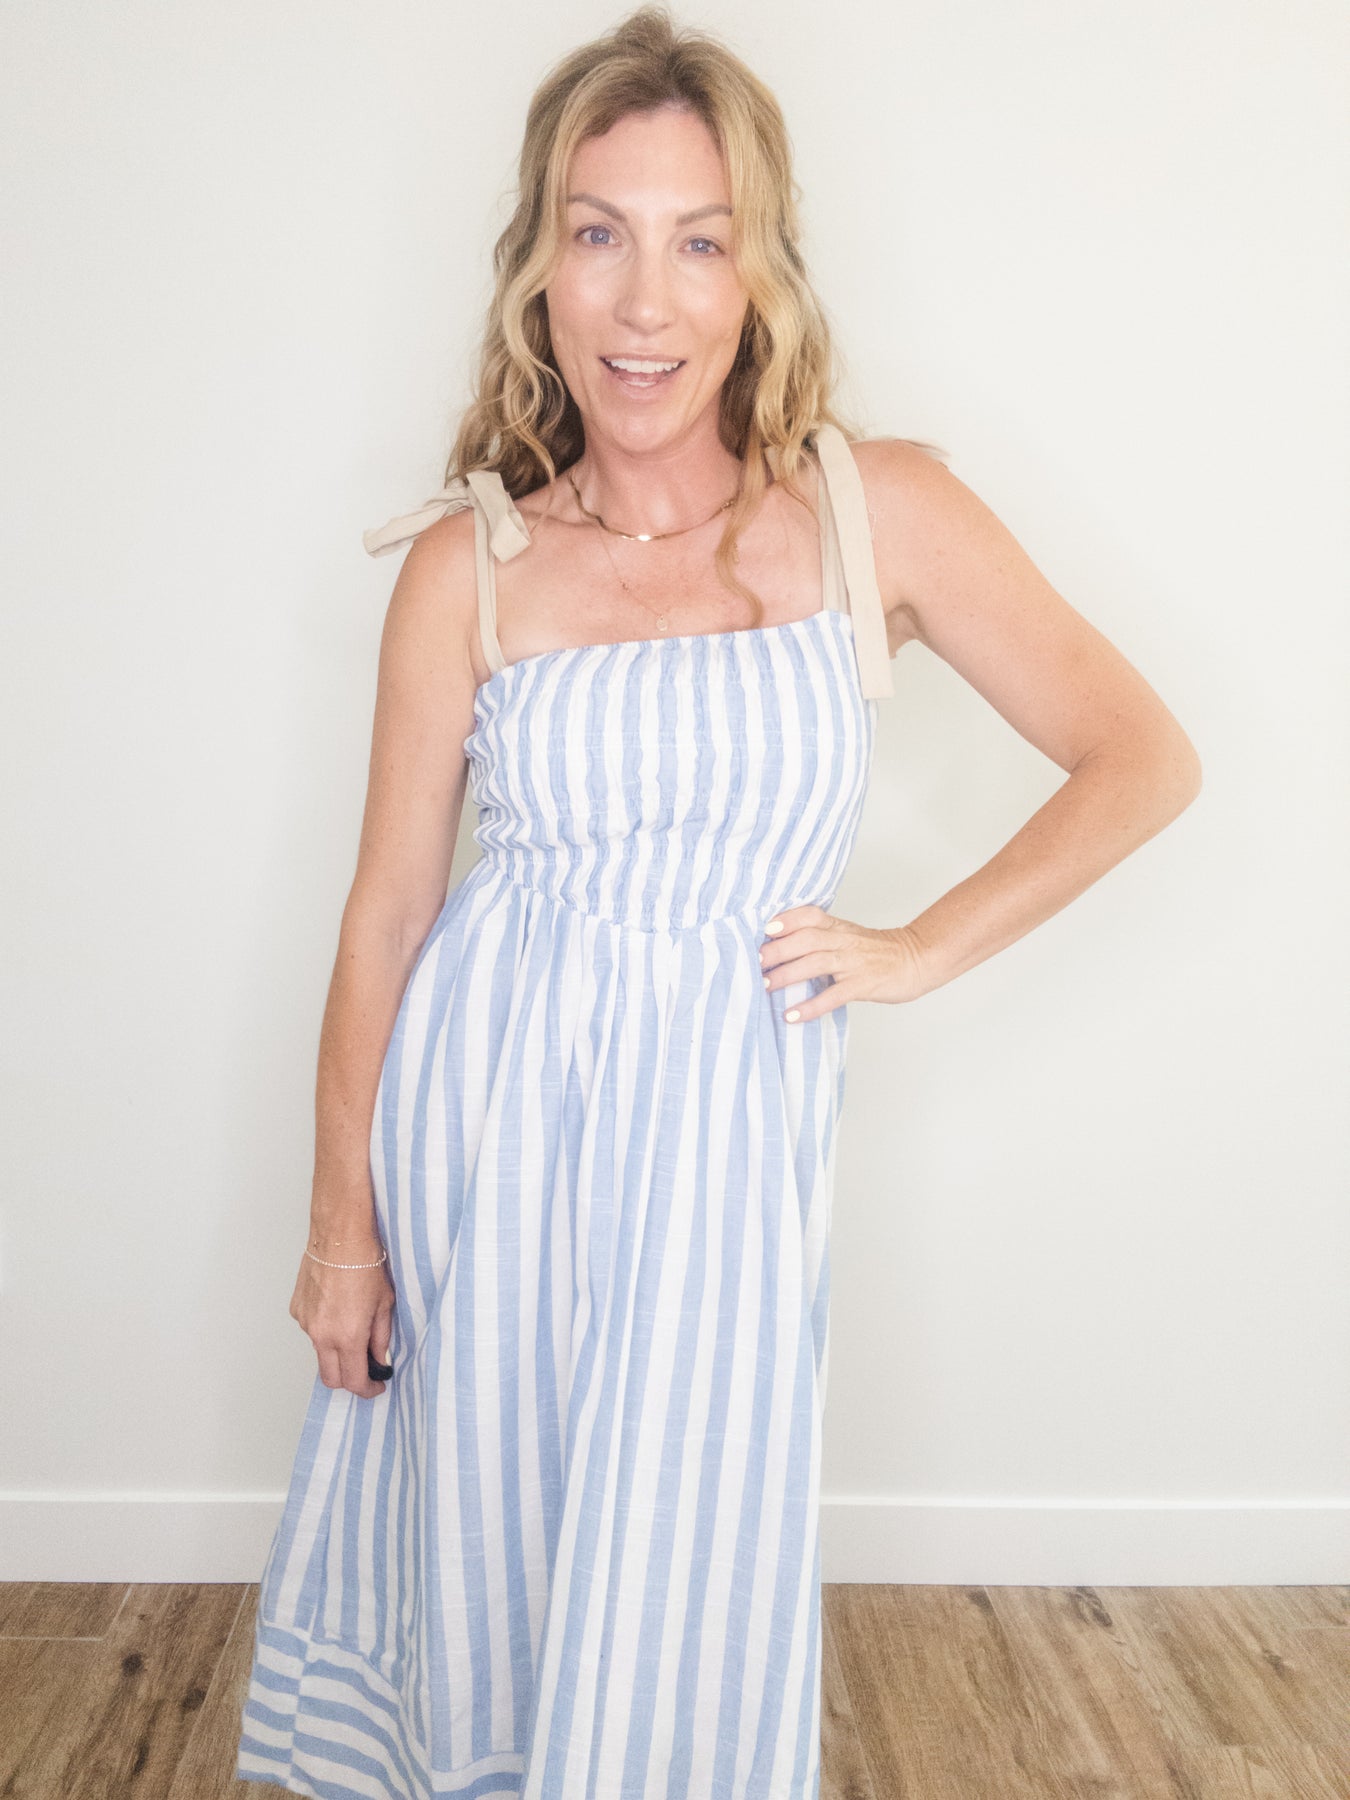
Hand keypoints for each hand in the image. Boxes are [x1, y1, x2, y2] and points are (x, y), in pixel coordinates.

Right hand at [289, 1235, 394, 1398]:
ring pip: (320, 1352)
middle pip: (331, 1378)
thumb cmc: (366, 1263)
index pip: (354, 1381)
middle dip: (349, 1379)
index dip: (367, 1389)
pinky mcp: (297, 1310)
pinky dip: (324, 1328)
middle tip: (364, 1368)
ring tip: (351, 1325)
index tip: (376, 1385)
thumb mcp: (384, 1304)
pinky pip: (311, 1330)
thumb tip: (379, 1359)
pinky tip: (336, 1308)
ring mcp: (306, 1323)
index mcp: (348, 1336)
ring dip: (335, 1350)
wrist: (340, 1236)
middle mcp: (322, 1335)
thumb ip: (380, 1338)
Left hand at [758, 905, 930, 1021]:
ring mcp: (854, 963)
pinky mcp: (863, 985)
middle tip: (755, 963)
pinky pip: (833, 996)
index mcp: (838, 928)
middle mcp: (844, 942)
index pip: (810, 915)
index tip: (765, 928)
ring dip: (787, 976)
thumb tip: (778, 947)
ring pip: (816, 964)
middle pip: (806, 940)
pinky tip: (792, 1015)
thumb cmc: (877, 951)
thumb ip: (819, 937)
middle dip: (777, 951)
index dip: (788, 919)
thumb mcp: (848, 935)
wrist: (917, 959)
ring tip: (765, 987)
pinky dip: (810, 1006)